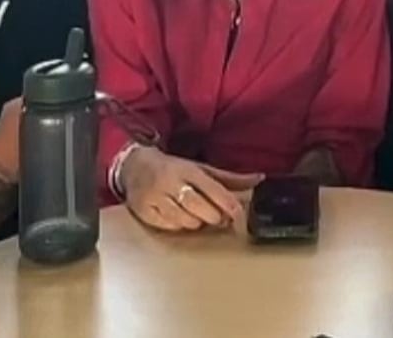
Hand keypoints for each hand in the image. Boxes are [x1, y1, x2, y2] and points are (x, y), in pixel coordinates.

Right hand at [121, 146, 262, 231]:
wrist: (133, 165)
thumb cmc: (172, 168)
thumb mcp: (200, 168)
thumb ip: (228, 178)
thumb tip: (259, 178)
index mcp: (187, 169)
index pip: (212, 188)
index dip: (228, 204)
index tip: (238, 214)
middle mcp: (171, 182)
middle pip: (200, 208)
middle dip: (213, 216)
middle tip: (219, 218)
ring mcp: (156, 197)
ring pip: (185, 221)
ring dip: (196, 222)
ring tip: (197, 215)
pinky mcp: (144, 211)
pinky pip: (168, 227)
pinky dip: (178, 226)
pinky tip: (179, 217)